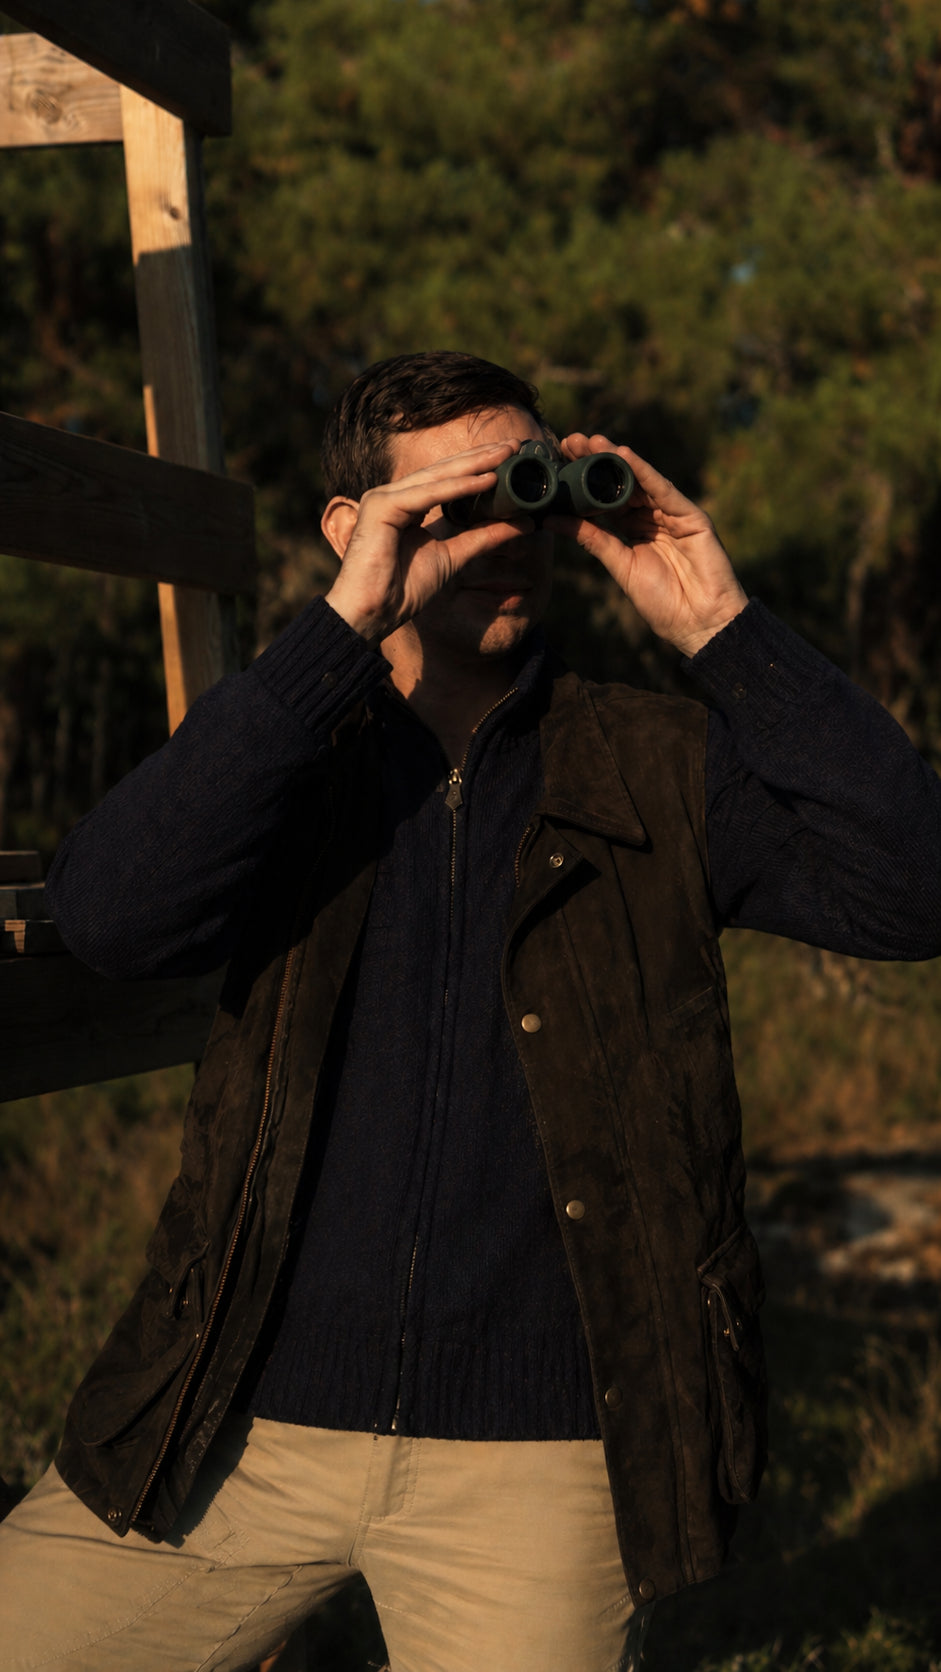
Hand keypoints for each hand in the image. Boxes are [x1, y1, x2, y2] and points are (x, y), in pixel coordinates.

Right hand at [323, 440, 533, 646]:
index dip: (479, 466)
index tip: (511, 457)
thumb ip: (484, 537)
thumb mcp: (455, 556)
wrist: (374, 613)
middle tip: (514, 444)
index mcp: (406, 504)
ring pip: (436, 476)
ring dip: (473, 465)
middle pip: (443, 470)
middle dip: (481, 457)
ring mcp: (383, 498)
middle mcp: (393, 495)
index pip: (446, 478)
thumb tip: (524, 524)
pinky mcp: (380, 506)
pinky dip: (456, 487)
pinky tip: (484, 480)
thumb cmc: (404, 590)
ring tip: (504, 455)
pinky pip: (425, 494)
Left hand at [550, 434, 747, 656]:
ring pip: (641, 480)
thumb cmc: (662, 602)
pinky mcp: (691, 515)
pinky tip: (624, 455)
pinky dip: (644, 471)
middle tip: (569, 441)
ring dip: (616, 459)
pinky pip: (664, 489)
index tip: (558, 462)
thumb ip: (591, 539)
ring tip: (590, 441)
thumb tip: (552, 519)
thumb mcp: (620, 565)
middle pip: (621, 483)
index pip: (605, 498)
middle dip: (596, 461)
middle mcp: (653, 516)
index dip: (583, 480)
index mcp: (634, 529)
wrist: (699, 623)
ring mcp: (673, 514)